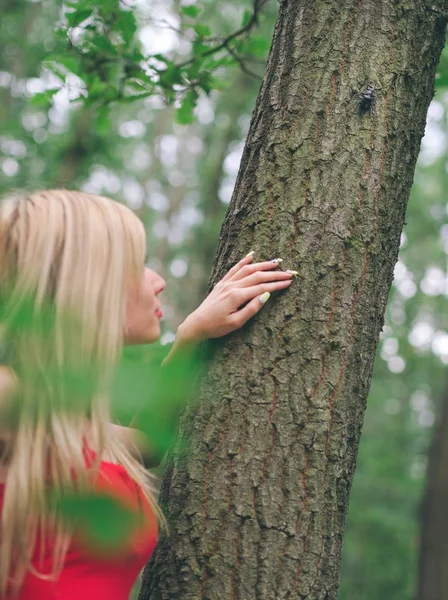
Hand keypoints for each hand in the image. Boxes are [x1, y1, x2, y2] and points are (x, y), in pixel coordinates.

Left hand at [178, 253, 295, 342]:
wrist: (197, 324)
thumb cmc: (217, 327)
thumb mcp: (236, 323)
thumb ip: (252, 308)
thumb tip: (266, 295)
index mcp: (237, 296)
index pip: (262, 287)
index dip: (277, 284)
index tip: (290, 281)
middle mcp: (232, 286)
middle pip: (257, 276)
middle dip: (275, 273)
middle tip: (290, 271)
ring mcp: (226, 283)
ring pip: (247, 269)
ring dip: (263, 264)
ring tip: (276, 261)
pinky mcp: (221, 283)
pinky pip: (234, 269)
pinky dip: (244, 261)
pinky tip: (252, 255)